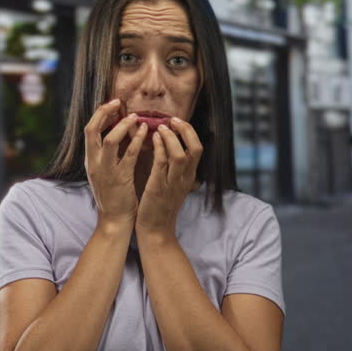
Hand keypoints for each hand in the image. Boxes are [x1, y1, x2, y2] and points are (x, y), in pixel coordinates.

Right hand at [85, 98, 149, 228]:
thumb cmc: (113, 195)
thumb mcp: (104, 171)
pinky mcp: (120, 179)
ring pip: (110, 140)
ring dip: (124, 125)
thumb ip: (108, 153)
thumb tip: (118, 131)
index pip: (89, 130)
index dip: (99, 114)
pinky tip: (146, 132)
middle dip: (105, 112)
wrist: (114, 220)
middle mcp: (94, 163)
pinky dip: (137, 140)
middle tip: (119, 102)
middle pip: (92, 129)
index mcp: (89, 160)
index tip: (112, 104)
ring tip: (136, 117)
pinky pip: (129, 155)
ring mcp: (106, 171)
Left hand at [136, 117, 202, 238]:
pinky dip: (159, 148)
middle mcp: (185, 178)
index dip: (189, 132)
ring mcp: (173, 183)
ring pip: (180, 154)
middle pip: (195, 148)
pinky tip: (153, 138)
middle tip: (171, 119)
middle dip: (185, 130)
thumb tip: (170, 147)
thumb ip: (175, 169)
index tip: (177, 121)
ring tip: (160, 126)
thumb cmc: (160, 207)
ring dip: (170, 137)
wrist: (155, 231)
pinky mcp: (159, 188)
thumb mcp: (174, 186)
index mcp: (189, 176)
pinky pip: (162, 164)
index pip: (198, 148)